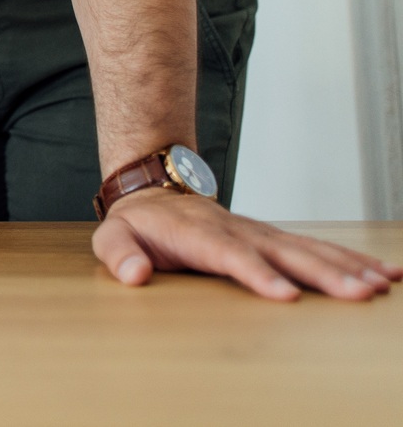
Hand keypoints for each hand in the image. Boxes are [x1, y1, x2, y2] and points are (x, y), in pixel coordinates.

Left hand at [94, 188, 402, 299]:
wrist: (153, 193)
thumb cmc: (137, 224)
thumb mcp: (112, 236)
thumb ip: (118, 254)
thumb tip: (134, 274)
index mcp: (198, 233)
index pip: (230, 254)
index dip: (257, 273)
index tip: (284, 294)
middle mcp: (237, 230)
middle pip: (283, 252)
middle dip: (321, 274)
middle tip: (357, 294)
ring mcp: (259, 233)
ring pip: (307, 249)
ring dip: (345, 267)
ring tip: (380, 285)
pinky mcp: (274, 239)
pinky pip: (316, 249)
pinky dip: (350, 259)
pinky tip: (382, 273)